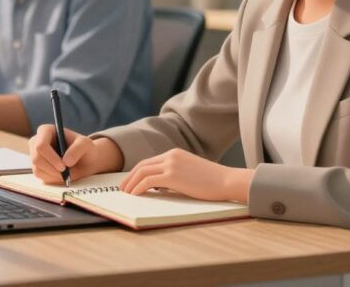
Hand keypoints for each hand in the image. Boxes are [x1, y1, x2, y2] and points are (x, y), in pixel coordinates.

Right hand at [28, 125, 122, 184]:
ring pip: (37, 169)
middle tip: (66, 174)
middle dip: (52, 169)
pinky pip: (40, 176)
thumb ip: (77, 149)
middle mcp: (36, 141)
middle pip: (36, 159)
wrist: (84, 161)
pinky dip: (52, 178)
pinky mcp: (36, 166)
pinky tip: (62, 174)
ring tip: (67, 173)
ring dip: (54, 175)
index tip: (64, 166)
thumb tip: (65, 161)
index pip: (40, 145)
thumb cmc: (84, 149)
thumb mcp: (86, 145)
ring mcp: (34, 154)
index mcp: (46, 131)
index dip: (51, 157)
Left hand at [118, 148, 253, 202]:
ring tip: (126, 194)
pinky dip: (138, 188)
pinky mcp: (172, 176)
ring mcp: (171, 164)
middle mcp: (170, 156)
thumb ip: (174, 175)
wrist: (227, 181)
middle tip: (122, 188)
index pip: (149, 162)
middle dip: (129, 177)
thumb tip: (158, 186)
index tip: (130, 182)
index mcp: (174, 153)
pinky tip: (134, 195)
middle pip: (142, 165)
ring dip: (131, 183)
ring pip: (142, 172)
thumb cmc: (212, 182)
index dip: (137, 172)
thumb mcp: (190, 173)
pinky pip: (148, 181)